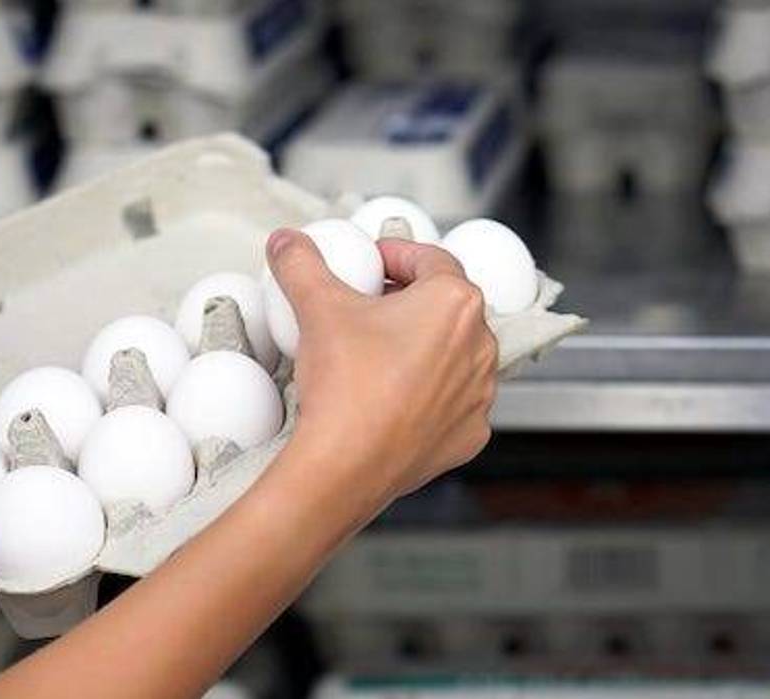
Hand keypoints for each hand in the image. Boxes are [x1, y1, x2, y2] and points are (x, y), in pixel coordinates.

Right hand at [265, 228, 497, 522]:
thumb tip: (288, 243)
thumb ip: (301, 264)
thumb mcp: (316, 307)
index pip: (429, 259)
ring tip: (375, 354)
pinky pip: (450, 402)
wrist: (346, 465)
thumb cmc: (345, 386)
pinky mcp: (468, 434)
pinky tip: (390, 396)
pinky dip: (426, 394)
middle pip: (444, 306)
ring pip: (451, 354)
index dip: (394, 255)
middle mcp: (480, 346)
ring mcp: (479, 394)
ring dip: (420, 347)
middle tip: (366, 306)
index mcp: (455, 303)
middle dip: (407, 301)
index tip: (369, 263)